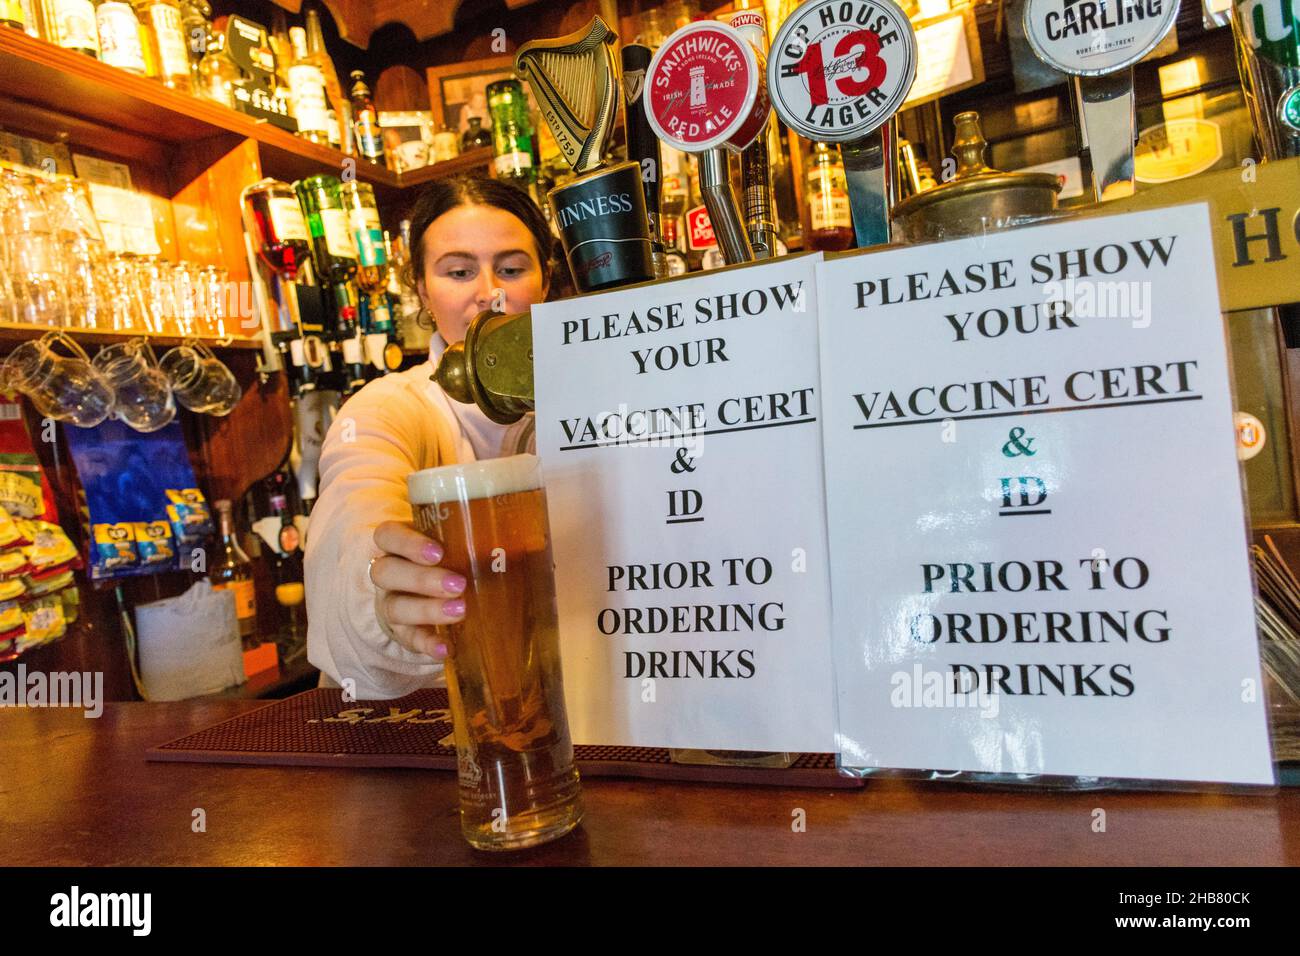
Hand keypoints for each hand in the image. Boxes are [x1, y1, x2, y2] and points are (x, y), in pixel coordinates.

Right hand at [370, 521, 466, 660]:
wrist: (428, 594)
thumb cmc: (449, 558)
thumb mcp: (455, 545)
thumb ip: (476, 542)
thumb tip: (518, 546)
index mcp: (397, 544)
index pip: (388, 535)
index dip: (408, 543)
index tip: (438, 552)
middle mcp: (388, 572)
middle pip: (387, 572)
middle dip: (422, 579)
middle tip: (458, 584)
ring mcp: (390, 603)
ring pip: (395, 607)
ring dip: (427, 610)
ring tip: (460, 611)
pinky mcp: (402, 632)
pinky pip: (410, 639)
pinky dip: (428, 644)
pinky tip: (446, 649)